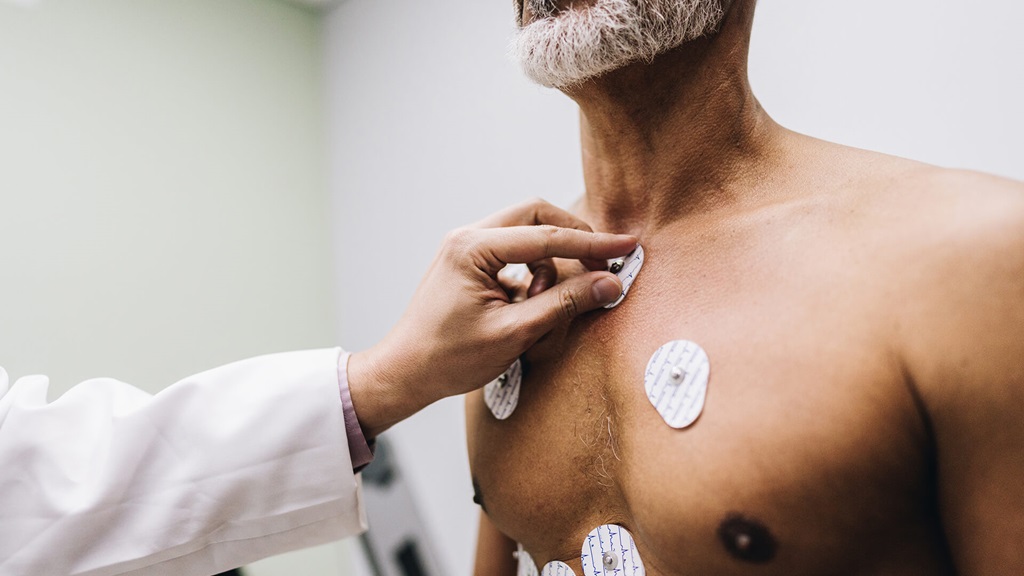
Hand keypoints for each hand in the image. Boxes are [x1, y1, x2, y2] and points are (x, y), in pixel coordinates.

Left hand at [347, 199, 636, 437]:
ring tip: (544, 306)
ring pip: (528, 234)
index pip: (546, 235)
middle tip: (600, 268)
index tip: (627, 246)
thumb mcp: (514, 333)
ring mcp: (467, 248)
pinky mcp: (471, 263)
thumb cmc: (449, 358)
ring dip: (551, 263)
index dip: (592, 242)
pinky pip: (515, 254)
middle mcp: (468, 238)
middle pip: (537, 217)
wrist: (405, 373)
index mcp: (472, 248)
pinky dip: (534, 274)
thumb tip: (609, 284)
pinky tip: (531, 306)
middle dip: (573, 239)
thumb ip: (564, 304)